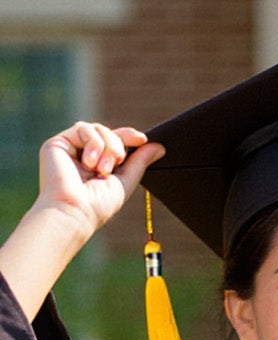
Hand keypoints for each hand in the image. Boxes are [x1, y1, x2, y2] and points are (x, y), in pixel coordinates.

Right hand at [34, 123, 158, 241]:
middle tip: (117, 163)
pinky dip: (93, 143)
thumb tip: (159, 147)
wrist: (75, 210)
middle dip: (118, 145)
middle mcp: (83, 155)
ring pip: (97, 129)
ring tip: (102, 169)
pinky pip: (83, 128)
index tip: (142, 139)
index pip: (115, 141)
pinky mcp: (57, 143)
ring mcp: (70, 148)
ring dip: (107, 146)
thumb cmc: (99, 204)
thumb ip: (139, 162)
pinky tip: (89, 163)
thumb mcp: (126, 181)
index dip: (129, 136)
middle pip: (108, 132)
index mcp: (98, 164)